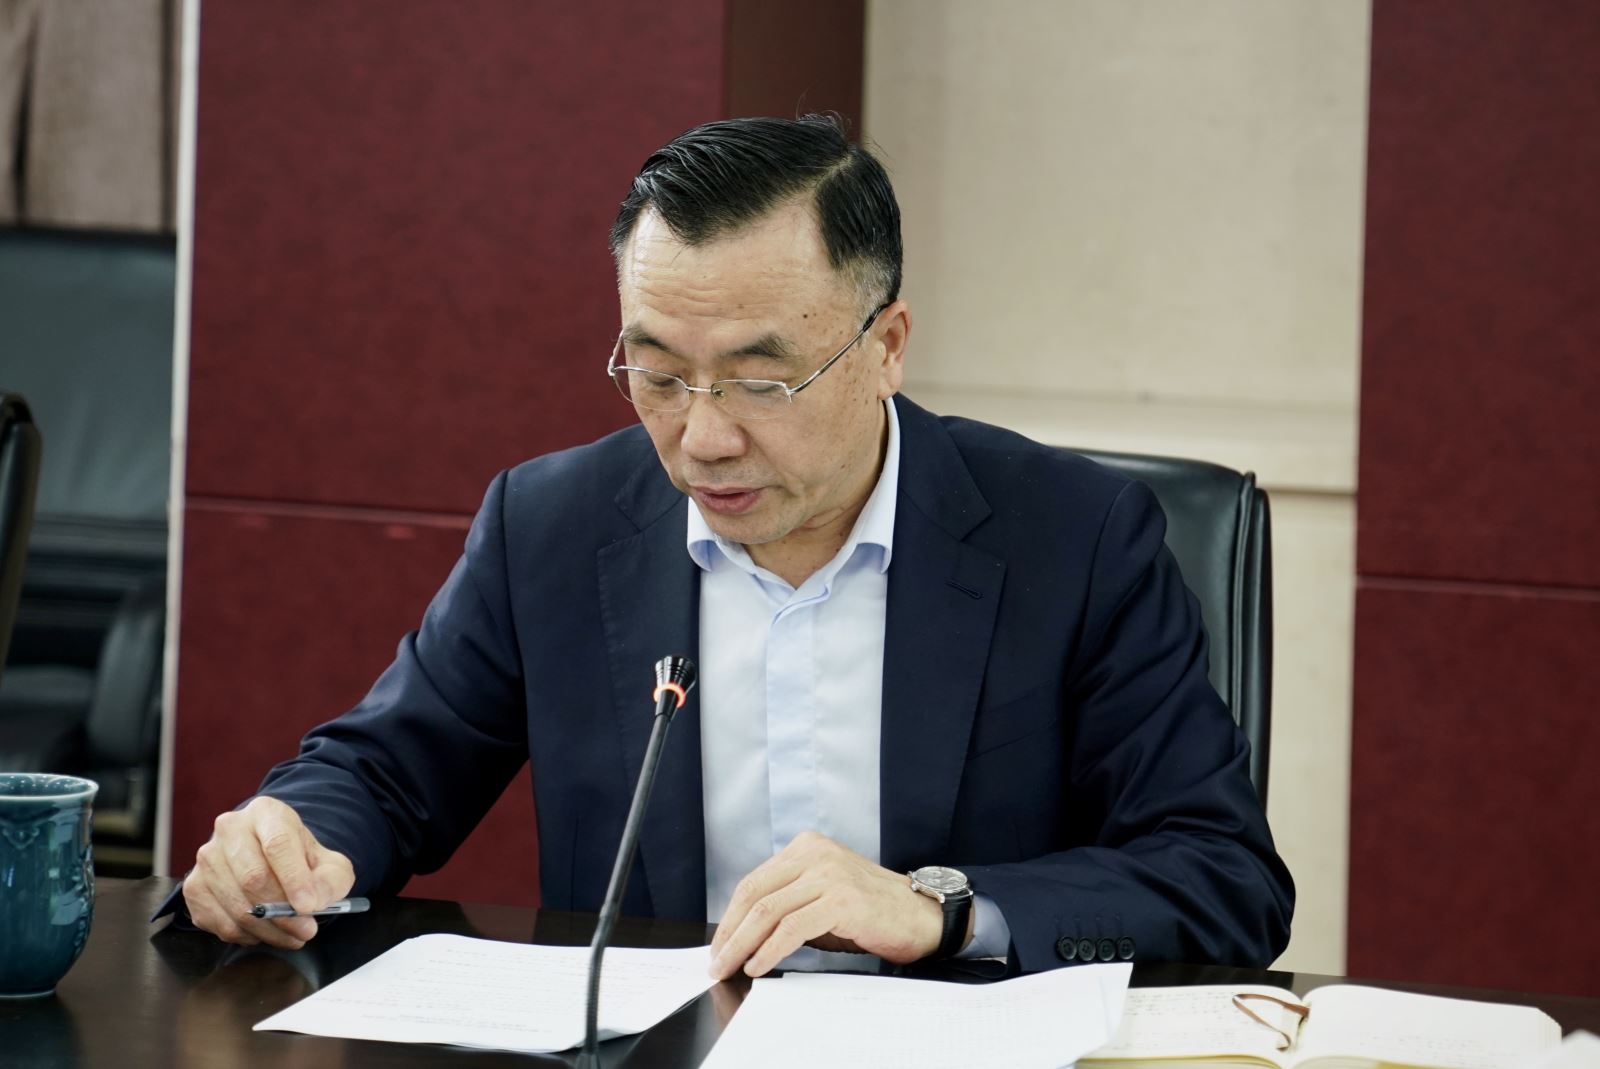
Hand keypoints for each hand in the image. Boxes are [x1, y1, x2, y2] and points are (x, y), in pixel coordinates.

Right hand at [182, 796, 354, 948]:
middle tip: (306, 930)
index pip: (278, 844)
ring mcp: (207, 859)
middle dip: (282, 912)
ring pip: (236, 904)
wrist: (269, 859)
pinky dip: (247, 935)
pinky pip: (220, 922)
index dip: (294, 878)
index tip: (309, 906)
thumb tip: (314, 900)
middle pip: (253, 877)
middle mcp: (230, 829)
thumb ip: (330, 880)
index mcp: (266, 812)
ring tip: (292, 935)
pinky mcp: (194, 888)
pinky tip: (266, 931)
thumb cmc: (300, 860)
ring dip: (268, 929)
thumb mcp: (329, 864)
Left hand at [708, 831, 943, 979]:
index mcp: (807, 847)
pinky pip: (792, 927)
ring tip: (729, 967)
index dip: (730, 917)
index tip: (718, 944)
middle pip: (755, 893)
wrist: (922, 917)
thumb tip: (744, 935)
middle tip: (715, 961)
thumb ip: (788, 904)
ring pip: (768, 910)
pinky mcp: (840, 898)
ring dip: (742, 944)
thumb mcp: (822, 897)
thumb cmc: (871, 912)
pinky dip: (769, 949)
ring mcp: (828, 873)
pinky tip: (758, 965)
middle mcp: (815, 853)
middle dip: (729, 932)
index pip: (754, 882)